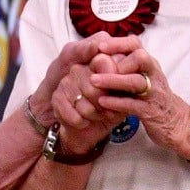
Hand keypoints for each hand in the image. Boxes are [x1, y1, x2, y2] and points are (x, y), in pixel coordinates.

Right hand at [47, 35, 140, 150]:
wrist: (89, 127)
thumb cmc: (110, 107)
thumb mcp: (124, 95)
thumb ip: (128, 84)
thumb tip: (133, 77)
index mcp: (96, 62)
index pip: (104, 61)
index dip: (113, 79)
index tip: (118, 92)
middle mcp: (78, 68)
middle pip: (95, 86)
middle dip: (105, 104)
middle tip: (109, 110)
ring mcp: (65, 83)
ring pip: (85, 104)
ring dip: (95, 115)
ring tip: (98, 115)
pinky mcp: (57, 99)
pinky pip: (75, 115)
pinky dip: (83, 122)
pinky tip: (85, 122)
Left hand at [88, 45, 189, 160]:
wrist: (177, 123)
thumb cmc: (154, 98)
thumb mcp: (145, 77)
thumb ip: (128, 66)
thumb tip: (101, 54)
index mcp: (150, 65)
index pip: (136, 45)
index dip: (118, 43)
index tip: (100, 46)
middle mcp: (154, 75)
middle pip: (141, 58)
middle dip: (118, 59)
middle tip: (96, 63)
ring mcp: (154, 94)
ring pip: (135, 81)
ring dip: (113, 80)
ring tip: (93, 81)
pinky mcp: (151, 112)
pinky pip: (133, 105)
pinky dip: (117, 102)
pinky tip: (102, 102)